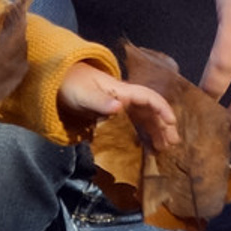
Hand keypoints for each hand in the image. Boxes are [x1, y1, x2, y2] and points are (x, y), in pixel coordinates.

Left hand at [56, 64, 178, 141]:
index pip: (149, 97)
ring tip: (162, 149)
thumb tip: (119, 107)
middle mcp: (125, 98)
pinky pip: (132, 125)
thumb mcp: (84, 93)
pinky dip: (141, 134)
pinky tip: (144, 146)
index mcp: (122, 91)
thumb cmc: (72, 84)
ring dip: (155, 131)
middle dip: (163, 125)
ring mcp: (119, 106)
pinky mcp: (111, 115)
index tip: (171, 122)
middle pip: (150, 111)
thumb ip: (101, 101)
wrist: (58, 81)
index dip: (162, 108)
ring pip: (143, 119)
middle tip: (172, 144)